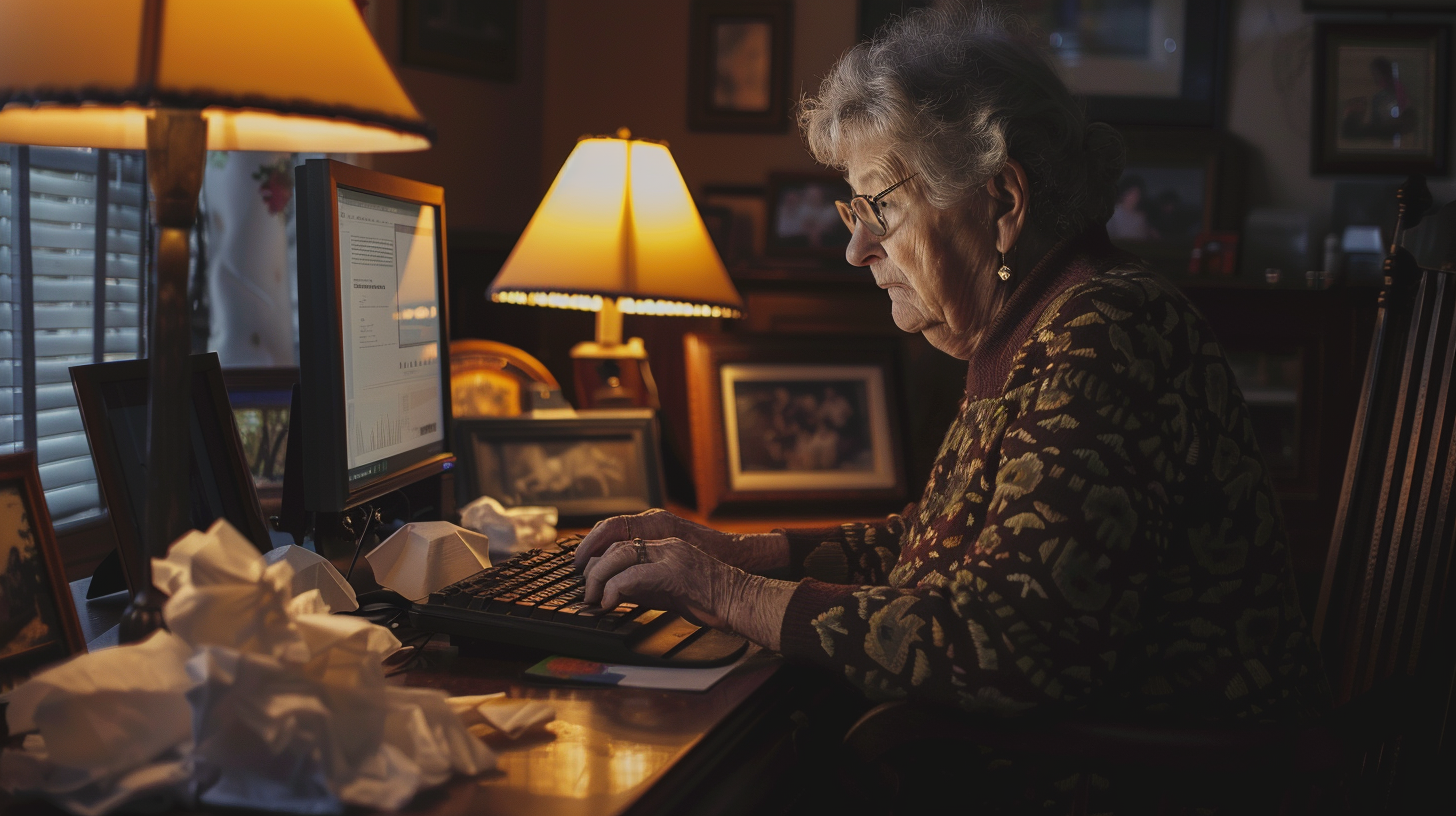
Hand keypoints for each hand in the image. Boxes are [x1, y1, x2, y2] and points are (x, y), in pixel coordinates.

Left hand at [581, 537, 793, 649]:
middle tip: (584, 590)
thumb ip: (644, 585)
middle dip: (593, 567)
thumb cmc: (710, 599)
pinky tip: (610, 603)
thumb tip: (614, 593)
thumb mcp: (670, 588)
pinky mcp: (673, 572)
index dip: (599, 556)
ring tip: (593, 598)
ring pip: (619, 556)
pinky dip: (614, 589)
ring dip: (599, 578)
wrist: (741, 600)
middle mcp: (667, 543)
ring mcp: (670, 555)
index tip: (586, 573)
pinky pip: (632, 576)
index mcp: (666, 544)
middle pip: (616, 544)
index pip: (623, 540)